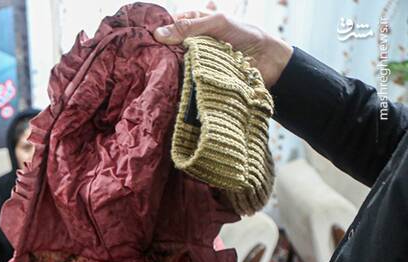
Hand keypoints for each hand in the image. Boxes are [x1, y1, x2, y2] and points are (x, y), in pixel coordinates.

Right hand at [153, 11, 292, 87]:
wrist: (269, 61)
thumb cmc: (245, 35)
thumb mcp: (217, 23)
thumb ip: (189, 27)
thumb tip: (157, 34)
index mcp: (193, 24)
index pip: (167, 27)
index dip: (155, 34)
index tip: (143, 42)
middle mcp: (190, 44)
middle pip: (166, 49)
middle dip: (158, 55)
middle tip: (145, 62)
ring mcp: (194, 62)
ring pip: (173, 67)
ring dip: (167, 71)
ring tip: (154, 76)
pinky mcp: (199, 80)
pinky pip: (184, 83)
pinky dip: (179, 85)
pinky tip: (169, 88)